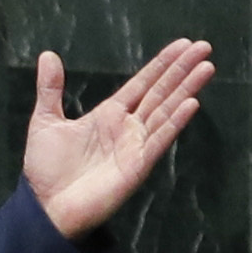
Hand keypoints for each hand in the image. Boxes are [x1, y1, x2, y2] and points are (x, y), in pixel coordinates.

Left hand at [22, 39, 214, 240]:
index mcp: (109, 115)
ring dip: (186, 89)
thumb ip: (50, 89)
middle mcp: (127, 128)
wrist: (45, 208)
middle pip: (160, 92)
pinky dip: (175, 122)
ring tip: (206, 67)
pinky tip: (191, 103)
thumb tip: (48, 54)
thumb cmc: (47, 169)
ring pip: (166, 111)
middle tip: (204, 46)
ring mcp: (135, 146)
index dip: (162, 65)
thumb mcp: (46, 121)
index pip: (142, 84)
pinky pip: (159, 140)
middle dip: (182, 70)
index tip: (183, 44)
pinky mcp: (137, 166)